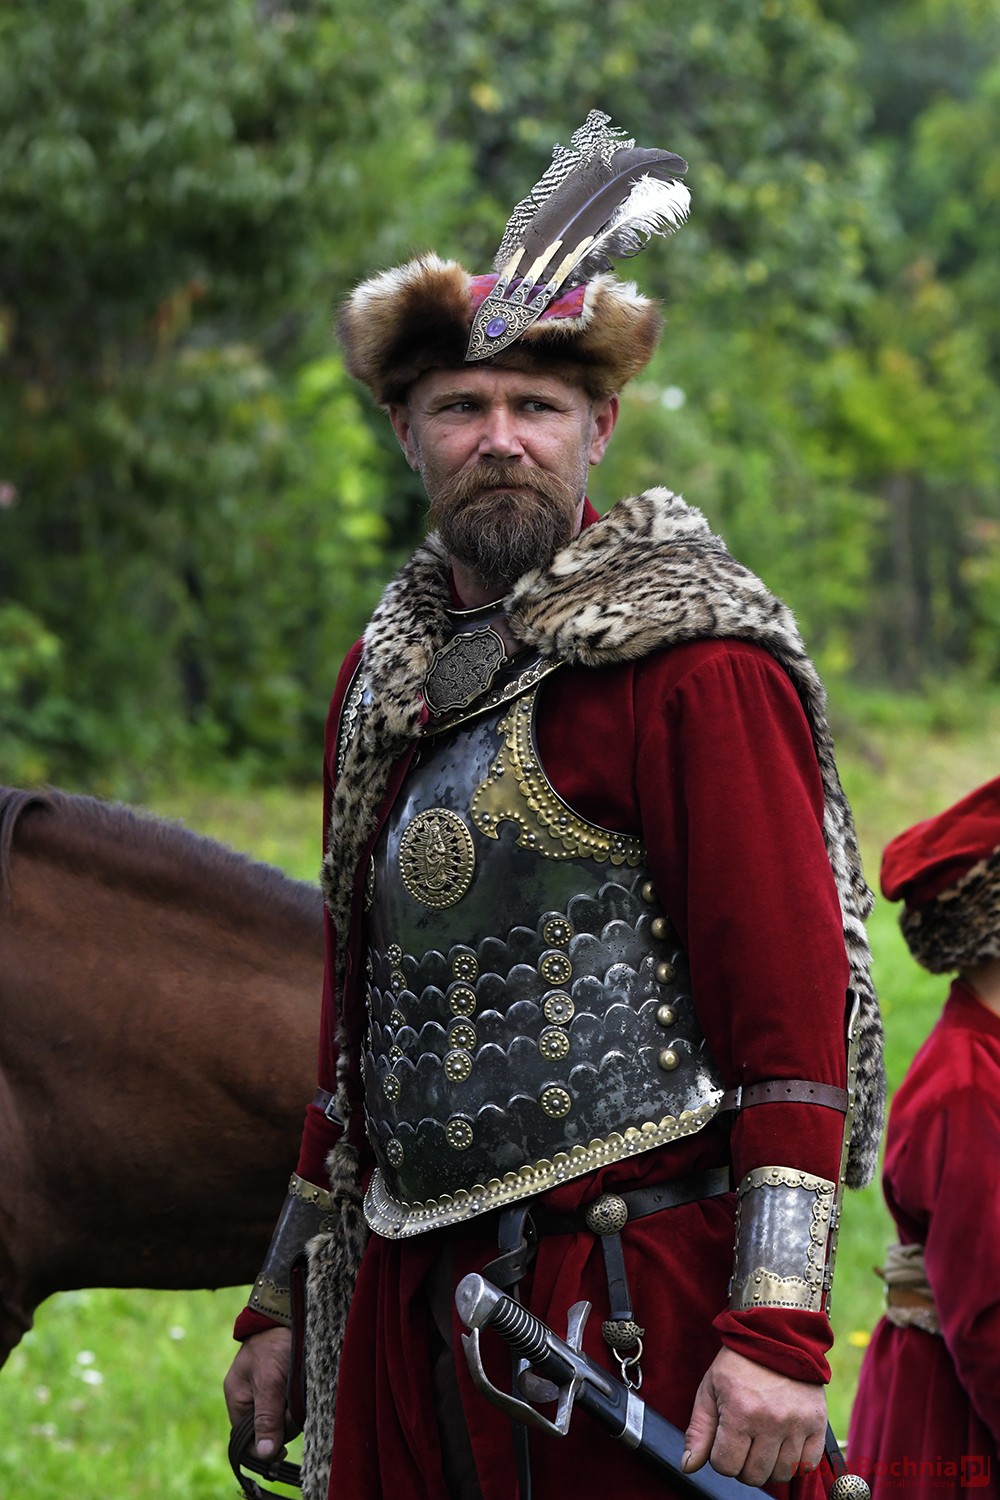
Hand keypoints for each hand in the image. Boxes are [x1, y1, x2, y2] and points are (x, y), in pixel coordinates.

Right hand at [223, 1325, 294, 1461]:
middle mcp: (253, 1400)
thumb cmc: (275, 1343)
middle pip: (270, 1431)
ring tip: (300, 1387)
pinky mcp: (288, 1388)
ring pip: (286, 1421)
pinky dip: (303, 1401)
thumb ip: (266, 1416)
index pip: (246, 1439)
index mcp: (238, 1399)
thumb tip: (264, 1454)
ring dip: (297, 1411)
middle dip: (285, 1422)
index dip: (264, 1445)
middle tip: (294, 1400)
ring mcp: (272, 1394)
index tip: (282, 1446)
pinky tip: (305, 1386)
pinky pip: (296, 1407)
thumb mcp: (269, 1381)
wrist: (292, 1313)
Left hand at [682, 1346, 826, 1487]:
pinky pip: (807, 1465)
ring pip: (780, 1474)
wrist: (777, 1335)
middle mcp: (771, 1421)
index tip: (724, 1439)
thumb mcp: (709, 1389)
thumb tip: (687, 1466)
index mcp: (740, 1411)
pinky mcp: (818, 1423)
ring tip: (763, 1441)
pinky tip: (784, 1444)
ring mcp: (797, 1423)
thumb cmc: (738, 1363)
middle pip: (753, 1475)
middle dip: (742, 1464)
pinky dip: (794, 1462)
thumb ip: (698, 1431)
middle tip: (744, 1441)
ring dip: (768, 1465)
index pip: (725, 1466)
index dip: (720, 1457)